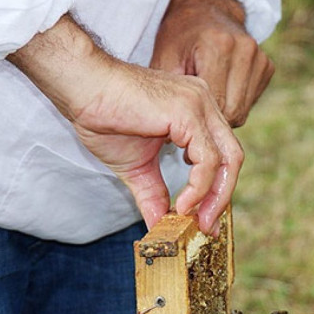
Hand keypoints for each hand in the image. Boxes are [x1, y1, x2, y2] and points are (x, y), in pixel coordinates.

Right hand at [8, 15, 241, 235]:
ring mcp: (200, 106)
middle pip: (232, 158)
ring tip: (196, 220)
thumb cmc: (105, 117)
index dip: (218, 188)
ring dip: (215, 196)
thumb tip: (158, 226)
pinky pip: (207, 159)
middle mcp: (205, 105)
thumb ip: (154, 195)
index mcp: (197, 113)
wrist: (81, 86)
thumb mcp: (137, 167)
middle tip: (208, 226)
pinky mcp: (189, 112)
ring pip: (227, 159)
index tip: (205, 219)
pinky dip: (200, 187)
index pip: (222, 155)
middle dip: (223, 196)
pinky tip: (182, 204)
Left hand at [151, 0, 274, 126]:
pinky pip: (251, 102)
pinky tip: (221, 90)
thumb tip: (172, 139)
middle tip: (195, 116)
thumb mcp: (165, 59)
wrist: (206, 10)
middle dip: (213, 120)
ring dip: (224, 112)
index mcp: (219, 46)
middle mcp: (245, 50)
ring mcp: (260, 58)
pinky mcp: (267, 67)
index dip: (200, 120)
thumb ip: (172, 95)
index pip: (216, 104)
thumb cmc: (181, 35)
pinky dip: (235, 103)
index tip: (186, 125)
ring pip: (243, 111)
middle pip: (233, 111)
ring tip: (206, 101)